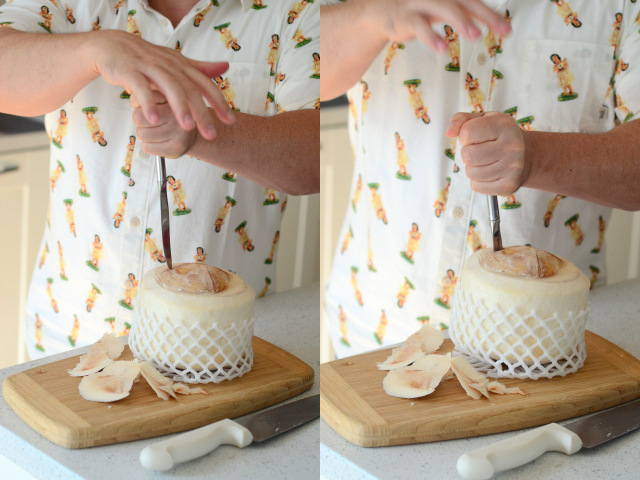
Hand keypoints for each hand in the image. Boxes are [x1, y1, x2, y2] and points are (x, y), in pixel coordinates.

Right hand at [90, 30, 233, 139]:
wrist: (113, 46)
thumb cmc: (147, 58)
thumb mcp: (176, 62)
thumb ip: (200, 68)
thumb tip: (225, 67)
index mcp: (181, 66)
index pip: (205, 84)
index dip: (219, 102)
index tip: (230, 121)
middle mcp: (169, 66)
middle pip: (190, 89)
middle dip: (202, 112)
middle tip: (211, 134)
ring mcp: (149, 67)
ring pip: (169, 87)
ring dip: (180, 107)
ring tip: (188, 127)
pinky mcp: (129, 71)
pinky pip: (141, 88)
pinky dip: (148, 103)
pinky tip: (154, 119)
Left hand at [131, 90, 200, 158]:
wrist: (199, 134)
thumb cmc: (176, 115)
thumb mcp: (166, 98)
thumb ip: (149, 93)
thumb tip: (132, 92)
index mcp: (174, 98)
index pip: (139, 100)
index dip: (138, 105)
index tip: (146, 107)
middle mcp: (178, 115)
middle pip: (138, 118)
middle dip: (139, 120)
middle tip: (148, 121)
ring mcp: (178, 134)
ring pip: (142, 134)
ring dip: (144, 134)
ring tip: (155, 131)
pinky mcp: (175, 149)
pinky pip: (147, 147)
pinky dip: (148, 145)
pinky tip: (158, 142)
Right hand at [365, 0, 510, 52]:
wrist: (381, 10)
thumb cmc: (417, 8)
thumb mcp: (443, 7)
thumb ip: (466, 12)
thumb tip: (494, 21)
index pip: (473, 0)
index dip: (490, 13)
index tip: (505, 29)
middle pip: (463, 1)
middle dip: (483, 15)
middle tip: (500, 29)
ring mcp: (419, 3)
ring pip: (442, 7)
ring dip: (460, 21)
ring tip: (475, 35)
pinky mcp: (405, 18)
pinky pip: (419, 26)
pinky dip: (431, 37)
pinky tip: (442, 48)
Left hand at [446, 112, 530, 195]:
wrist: (528, 155)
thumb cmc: (500, 135)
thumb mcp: (484, 120)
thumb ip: (462, 120)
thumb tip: (449, 132)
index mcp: (504, 125)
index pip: (467, 132)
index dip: (464, 136)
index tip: (473, 137)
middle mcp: (511, 146)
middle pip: (467, 155)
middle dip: (467, 153)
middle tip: (479, 151)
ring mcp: (512, 167)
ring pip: (471, 173)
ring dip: (473, 168)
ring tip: (485, 161)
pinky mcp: (509, 185)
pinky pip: (477, 186)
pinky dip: (478, 181)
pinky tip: (490, 172)